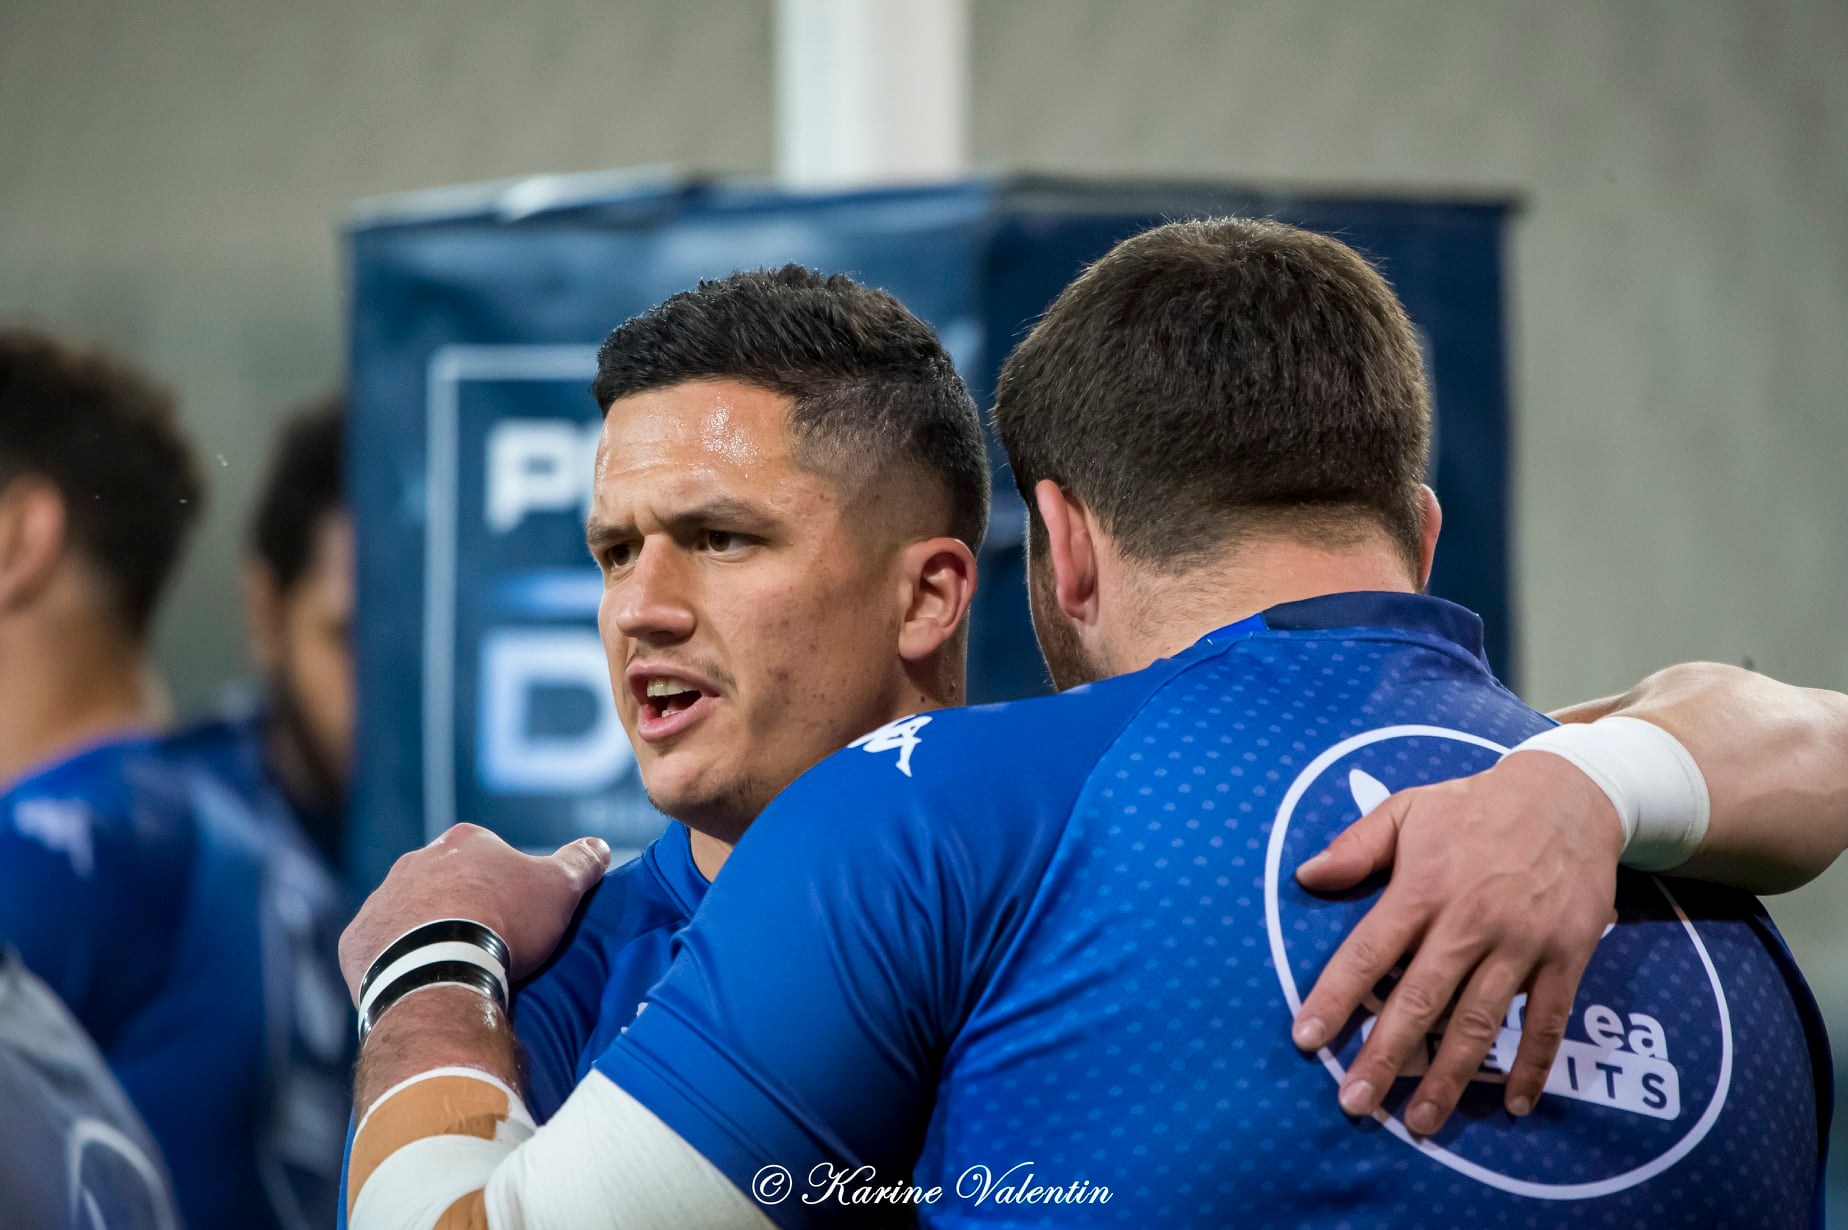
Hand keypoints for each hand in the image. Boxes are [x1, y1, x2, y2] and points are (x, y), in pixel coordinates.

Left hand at [338, 823, 611, 1003]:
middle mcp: (415, 860)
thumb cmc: (506, 923)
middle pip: (444, 880)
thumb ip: (581, 862)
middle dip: (461, 903)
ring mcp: (380, 898)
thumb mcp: (560, 889)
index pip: (488, 854)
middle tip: (485, 941)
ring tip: (451, 965)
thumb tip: (598, 845)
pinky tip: (417, 979)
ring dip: (424, 929)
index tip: (517, 915)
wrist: (441, 970)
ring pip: (408, 910)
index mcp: (464, 842)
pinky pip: (377, 945)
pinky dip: (394, 958)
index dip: (506, 885)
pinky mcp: (356, 939)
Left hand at [1290, 750, 1620, 1133]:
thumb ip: (1356, 846)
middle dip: (1384, 1056)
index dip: (1334, 998)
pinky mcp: (1566, 956)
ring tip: (1421, 1122)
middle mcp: (1468, 922)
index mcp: (1421, 888)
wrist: (1569, 796)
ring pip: (1478, 1021)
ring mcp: (1520, 943)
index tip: (1306, 1040)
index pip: (1368, 952)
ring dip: (1449, 1076)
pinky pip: (1547, 1020)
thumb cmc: (1473, 806)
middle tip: (1355, 1104)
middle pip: (1419, 1000)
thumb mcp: (1407, 809)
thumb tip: (1306, 877)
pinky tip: (1513, 1104)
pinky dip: (1531, 1064)